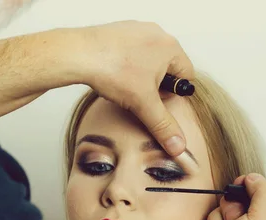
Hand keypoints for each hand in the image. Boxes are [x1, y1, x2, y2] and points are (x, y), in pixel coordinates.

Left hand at [77, 21, 193, 155]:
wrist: (78, 54)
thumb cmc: (112, 70)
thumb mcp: (143, 104)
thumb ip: (163, 125)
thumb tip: (178, 145)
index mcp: (171, 47)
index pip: (187, 76)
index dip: (173, 94)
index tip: (157, 102)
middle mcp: (157, 33)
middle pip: (168, 67)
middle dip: (156, 84)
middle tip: (139, 95)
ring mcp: (138, 29)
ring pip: (149, 58)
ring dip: (142, 74)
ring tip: (125, 85)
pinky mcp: (120, 30)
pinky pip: (131, 50)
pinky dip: (126, 63)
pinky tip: (114, 74)